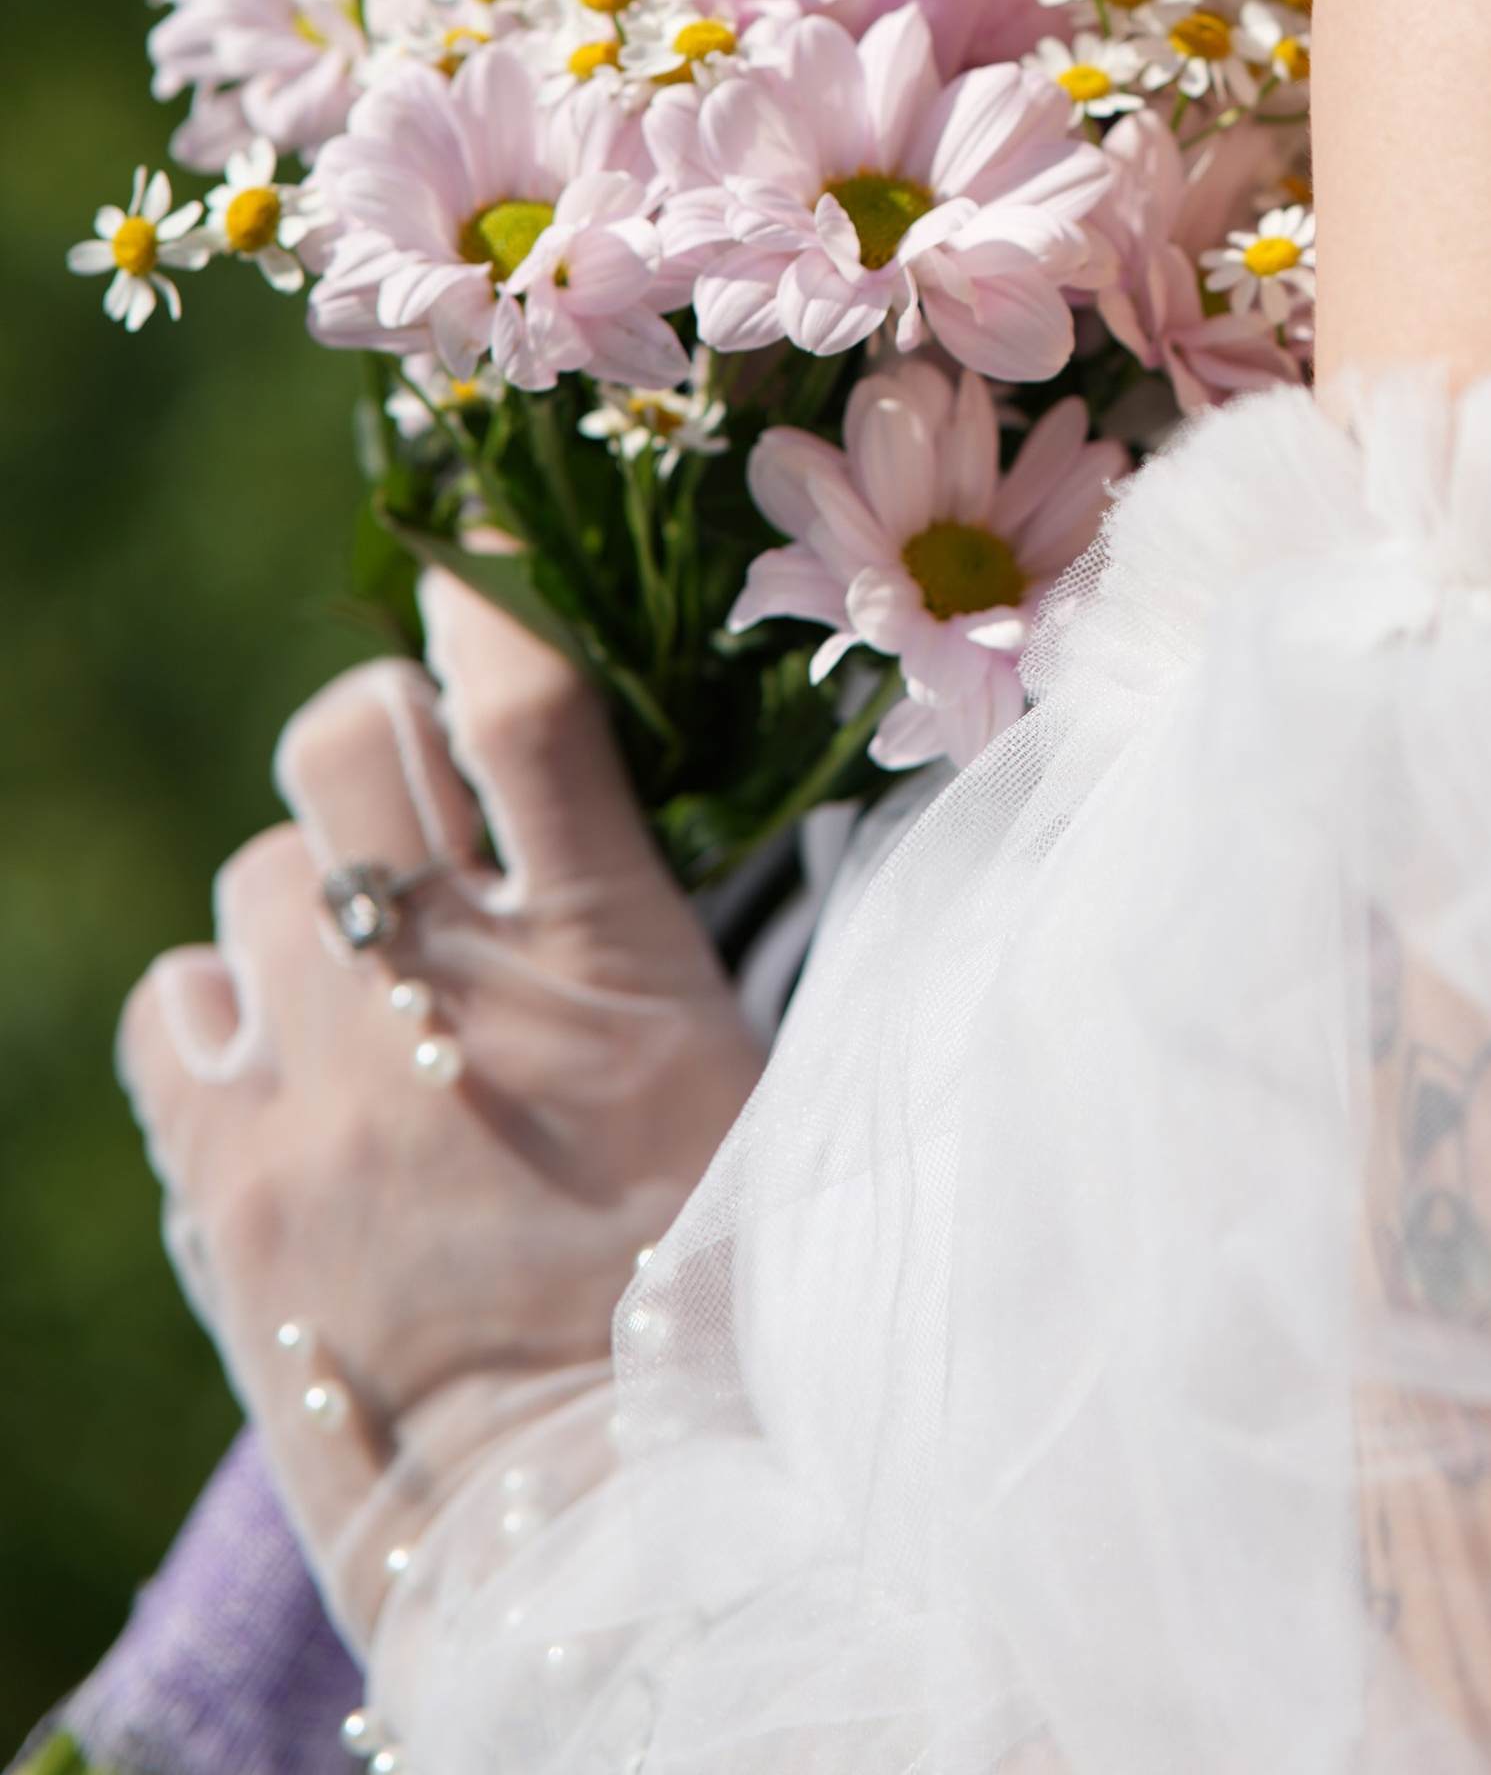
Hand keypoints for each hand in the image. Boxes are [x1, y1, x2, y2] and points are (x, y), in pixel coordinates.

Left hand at [118, 579, 763, 1646]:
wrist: (597, 1542)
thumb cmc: (710, 1317)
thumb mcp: (737, 1091)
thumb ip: (646, 944)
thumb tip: (574, 828)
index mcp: (613, 964)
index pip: (526, 697)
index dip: (491, 575)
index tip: (472, 529)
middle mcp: (451, 995)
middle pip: (348, 743)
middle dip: (374, 746)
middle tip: (417, 806)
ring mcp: (319, 1090)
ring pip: (252, 876)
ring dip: (306, 902)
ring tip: (366, 991)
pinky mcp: (223, 1190)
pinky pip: (171, 1008)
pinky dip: (218, 1010)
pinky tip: (280, 1067)